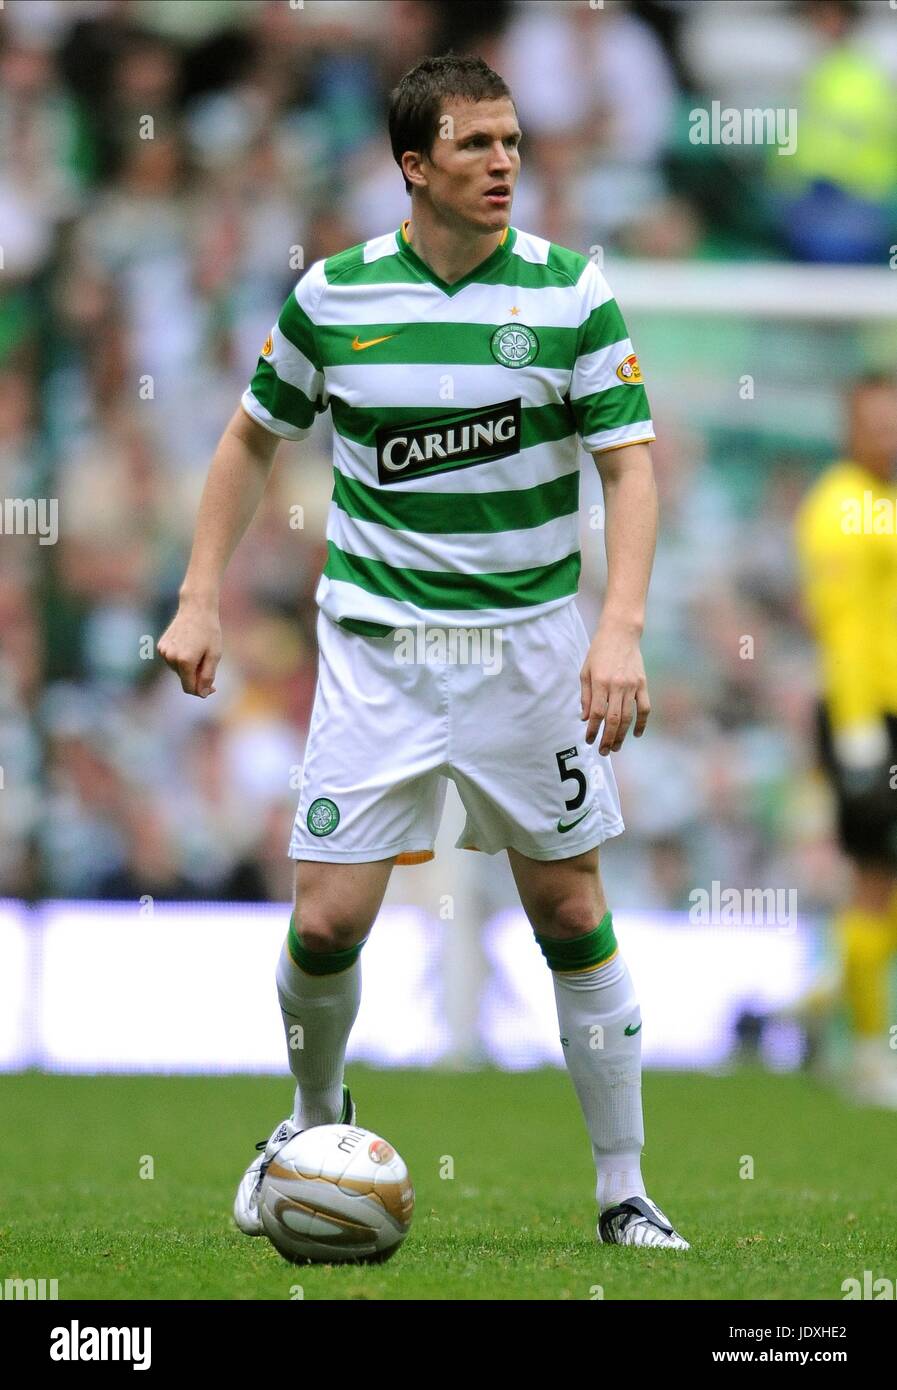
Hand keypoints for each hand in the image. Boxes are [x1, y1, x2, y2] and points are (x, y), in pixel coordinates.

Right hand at [157, 597, 221, 696]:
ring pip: (178, 670)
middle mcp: (171, 658)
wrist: (196, 608)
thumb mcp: (215, 655)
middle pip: (184, 679)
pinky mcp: (161, 646)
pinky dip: (181, 659)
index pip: (189, 688)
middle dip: (196, 676)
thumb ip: (208, 676)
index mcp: (185, 661)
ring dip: (188, 667)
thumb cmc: (209, 631)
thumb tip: (202, 694)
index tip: (212, 688)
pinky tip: (189, 645)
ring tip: (198, 649)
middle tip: (208, 662)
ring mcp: (164, 652)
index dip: (201, 691)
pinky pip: (172, 661)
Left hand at [579, 619, 649, 753]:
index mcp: (600, 682)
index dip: (593, 730)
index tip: (589, 740)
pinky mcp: (643, 684)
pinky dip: (642, 723)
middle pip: (614, 719)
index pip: (597, 713)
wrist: (621, 633)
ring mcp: (632, 685)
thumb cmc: (599, 651)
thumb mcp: (585, 671)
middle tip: (603, 751)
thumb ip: (585, 696)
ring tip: (615, 747)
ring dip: (622, 735)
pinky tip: (636, 735)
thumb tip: (585, 718)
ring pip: (629, 717)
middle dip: (608, 738)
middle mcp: (617, 685)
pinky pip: (644, 708)